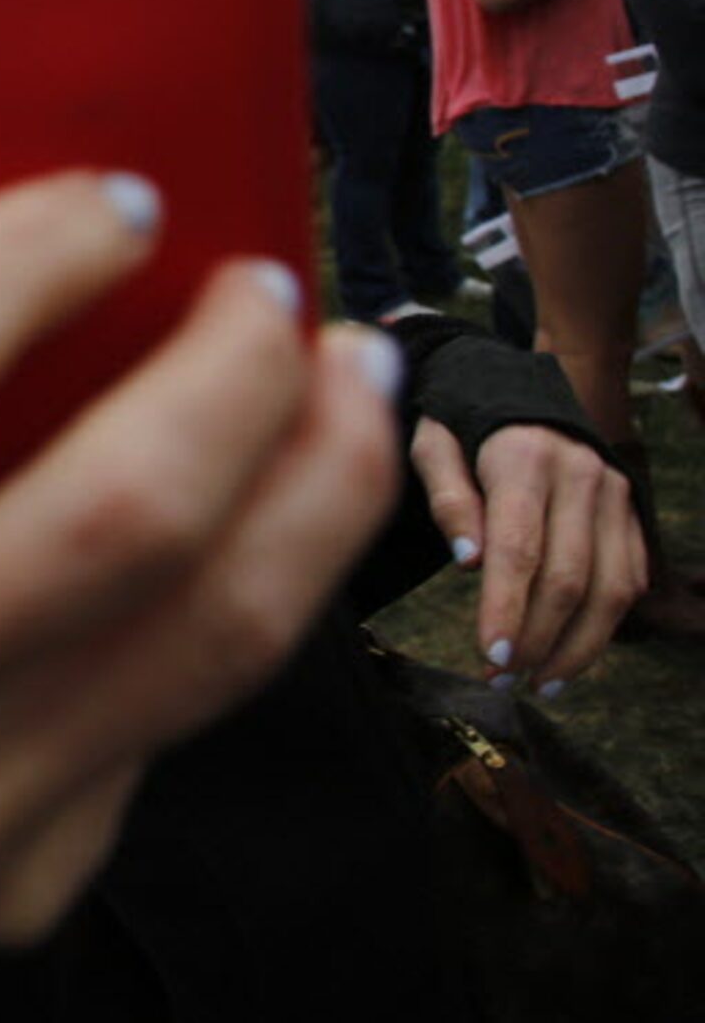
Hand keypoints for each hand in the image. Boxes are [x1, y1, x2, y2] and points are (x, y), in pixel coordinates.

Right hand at [0, 172, 400, 945]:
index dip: (33, 252)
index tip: (124, 201)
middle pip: (115, 509)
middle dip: (234, 370)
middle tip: (267, 293)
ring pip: (211, 626)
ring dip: (322, 476)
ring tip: (350, 377)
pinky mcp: (22, 878)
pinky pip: (189, 709)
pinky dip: (270, 581)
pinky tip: (291, 500)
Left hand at [410, 418, 641, 690]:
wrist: (518, 381)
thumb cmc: (458, 420)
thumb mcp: (432, 442)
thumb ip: (447, 498)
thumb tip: (469, 564)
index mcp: (523, 457)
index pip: (520, 548)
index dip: (507, 608)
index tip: (490, 655)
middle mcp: (580, 475)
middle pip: (569, 577)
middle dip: (538, 637)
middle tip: (502, 678)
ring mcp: (614, 493)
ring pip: (610, 587)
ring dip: (577, 646)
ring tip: (540, 682)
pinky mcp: (631, 511)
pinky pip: (628, 578)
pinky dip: (605, 626)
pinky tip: (570, 656)